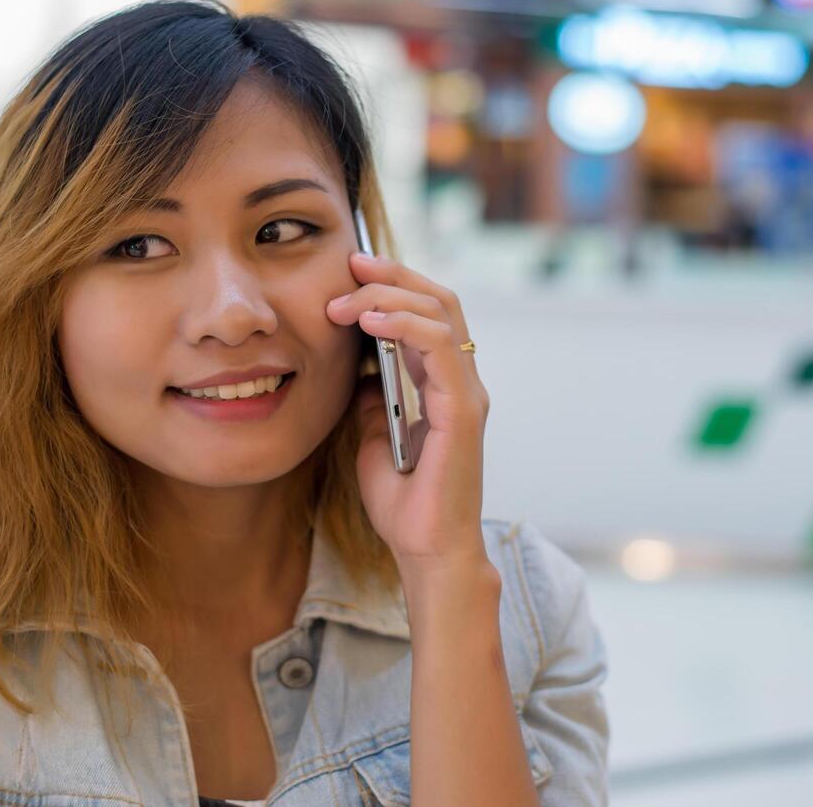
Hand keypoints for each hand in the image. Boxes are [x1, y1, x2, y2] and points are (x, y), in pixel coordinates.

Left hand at [326, 251, 491, 574]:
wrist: (424, 549)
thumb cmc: (403, 501)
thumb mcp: (371, 434)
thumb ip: (371, 396)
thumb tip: (354, 363)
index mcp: (443, 382)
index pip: (428, 312)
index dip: (393, 284)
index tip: (350, 270)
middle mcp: (462, 380)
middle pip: (439, 300)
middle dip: (393, 274)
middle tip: (350, 262)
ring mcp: (466, 393)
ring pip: (441, 315)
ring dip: (390, 296)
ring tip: (346, 299)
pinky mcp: (463, 410)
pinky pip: (440, 348)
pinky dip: (405, 325)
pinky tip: (368, 322)